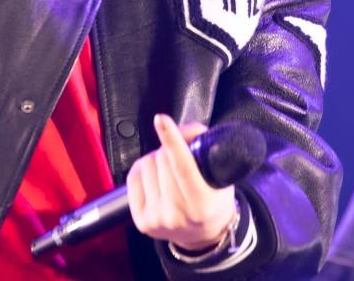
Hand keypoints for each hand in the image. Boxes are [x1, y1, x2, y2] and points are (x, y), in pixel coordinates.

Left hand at [126, 114, 235, 250]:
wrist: (202, 235)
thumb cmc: (213, 199)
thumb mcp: (219, 173)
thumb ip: (202, 145)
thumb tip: (182, 129)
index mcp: (202, 205)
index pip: (182, 166)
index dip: (171, 140)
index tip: (161, 119)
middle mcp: (178, 215)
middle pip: (162, 159)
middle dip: (169, 150)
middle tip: (179, 157)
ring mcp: (157, 219)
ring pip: (147, 164)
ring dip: (157, 160)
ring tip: (169, 171)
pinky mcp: (141, 220)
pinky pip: (134, 176)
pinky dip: (144, 170)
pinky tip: (156, 179)